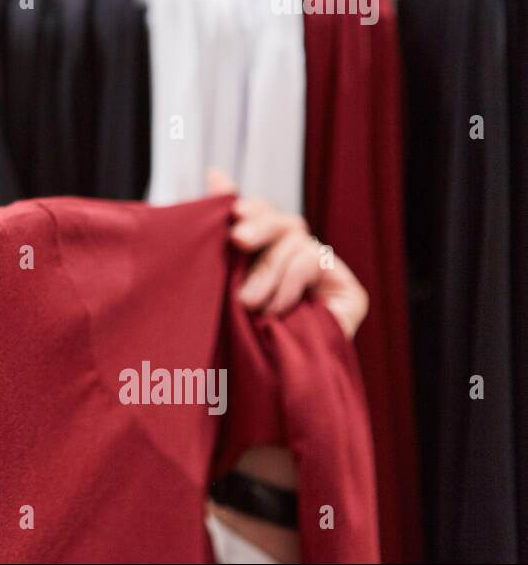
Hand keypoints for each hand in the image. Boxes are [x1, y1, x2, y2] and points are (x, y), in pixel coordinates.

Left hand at [206, 169, 367, 338]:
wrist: (259, 392)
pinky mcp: (348, 292)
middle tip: (237, 240)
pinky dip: (291, 281)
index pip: (263, 214)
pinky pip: (317, 260)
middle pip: (284, 220)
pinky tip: (276, 309)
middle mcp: (296, 262)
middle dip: (259, 224)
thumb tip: (215, 171)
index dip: (248, 208)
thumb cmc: (231, 337)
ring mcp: (324, 277)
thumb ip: (220, 226)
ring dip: (268, 270)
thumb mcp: (218, 277)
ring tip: (248, 303)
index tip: (229, 216)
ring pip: (297, 239)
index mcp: (265, 256)